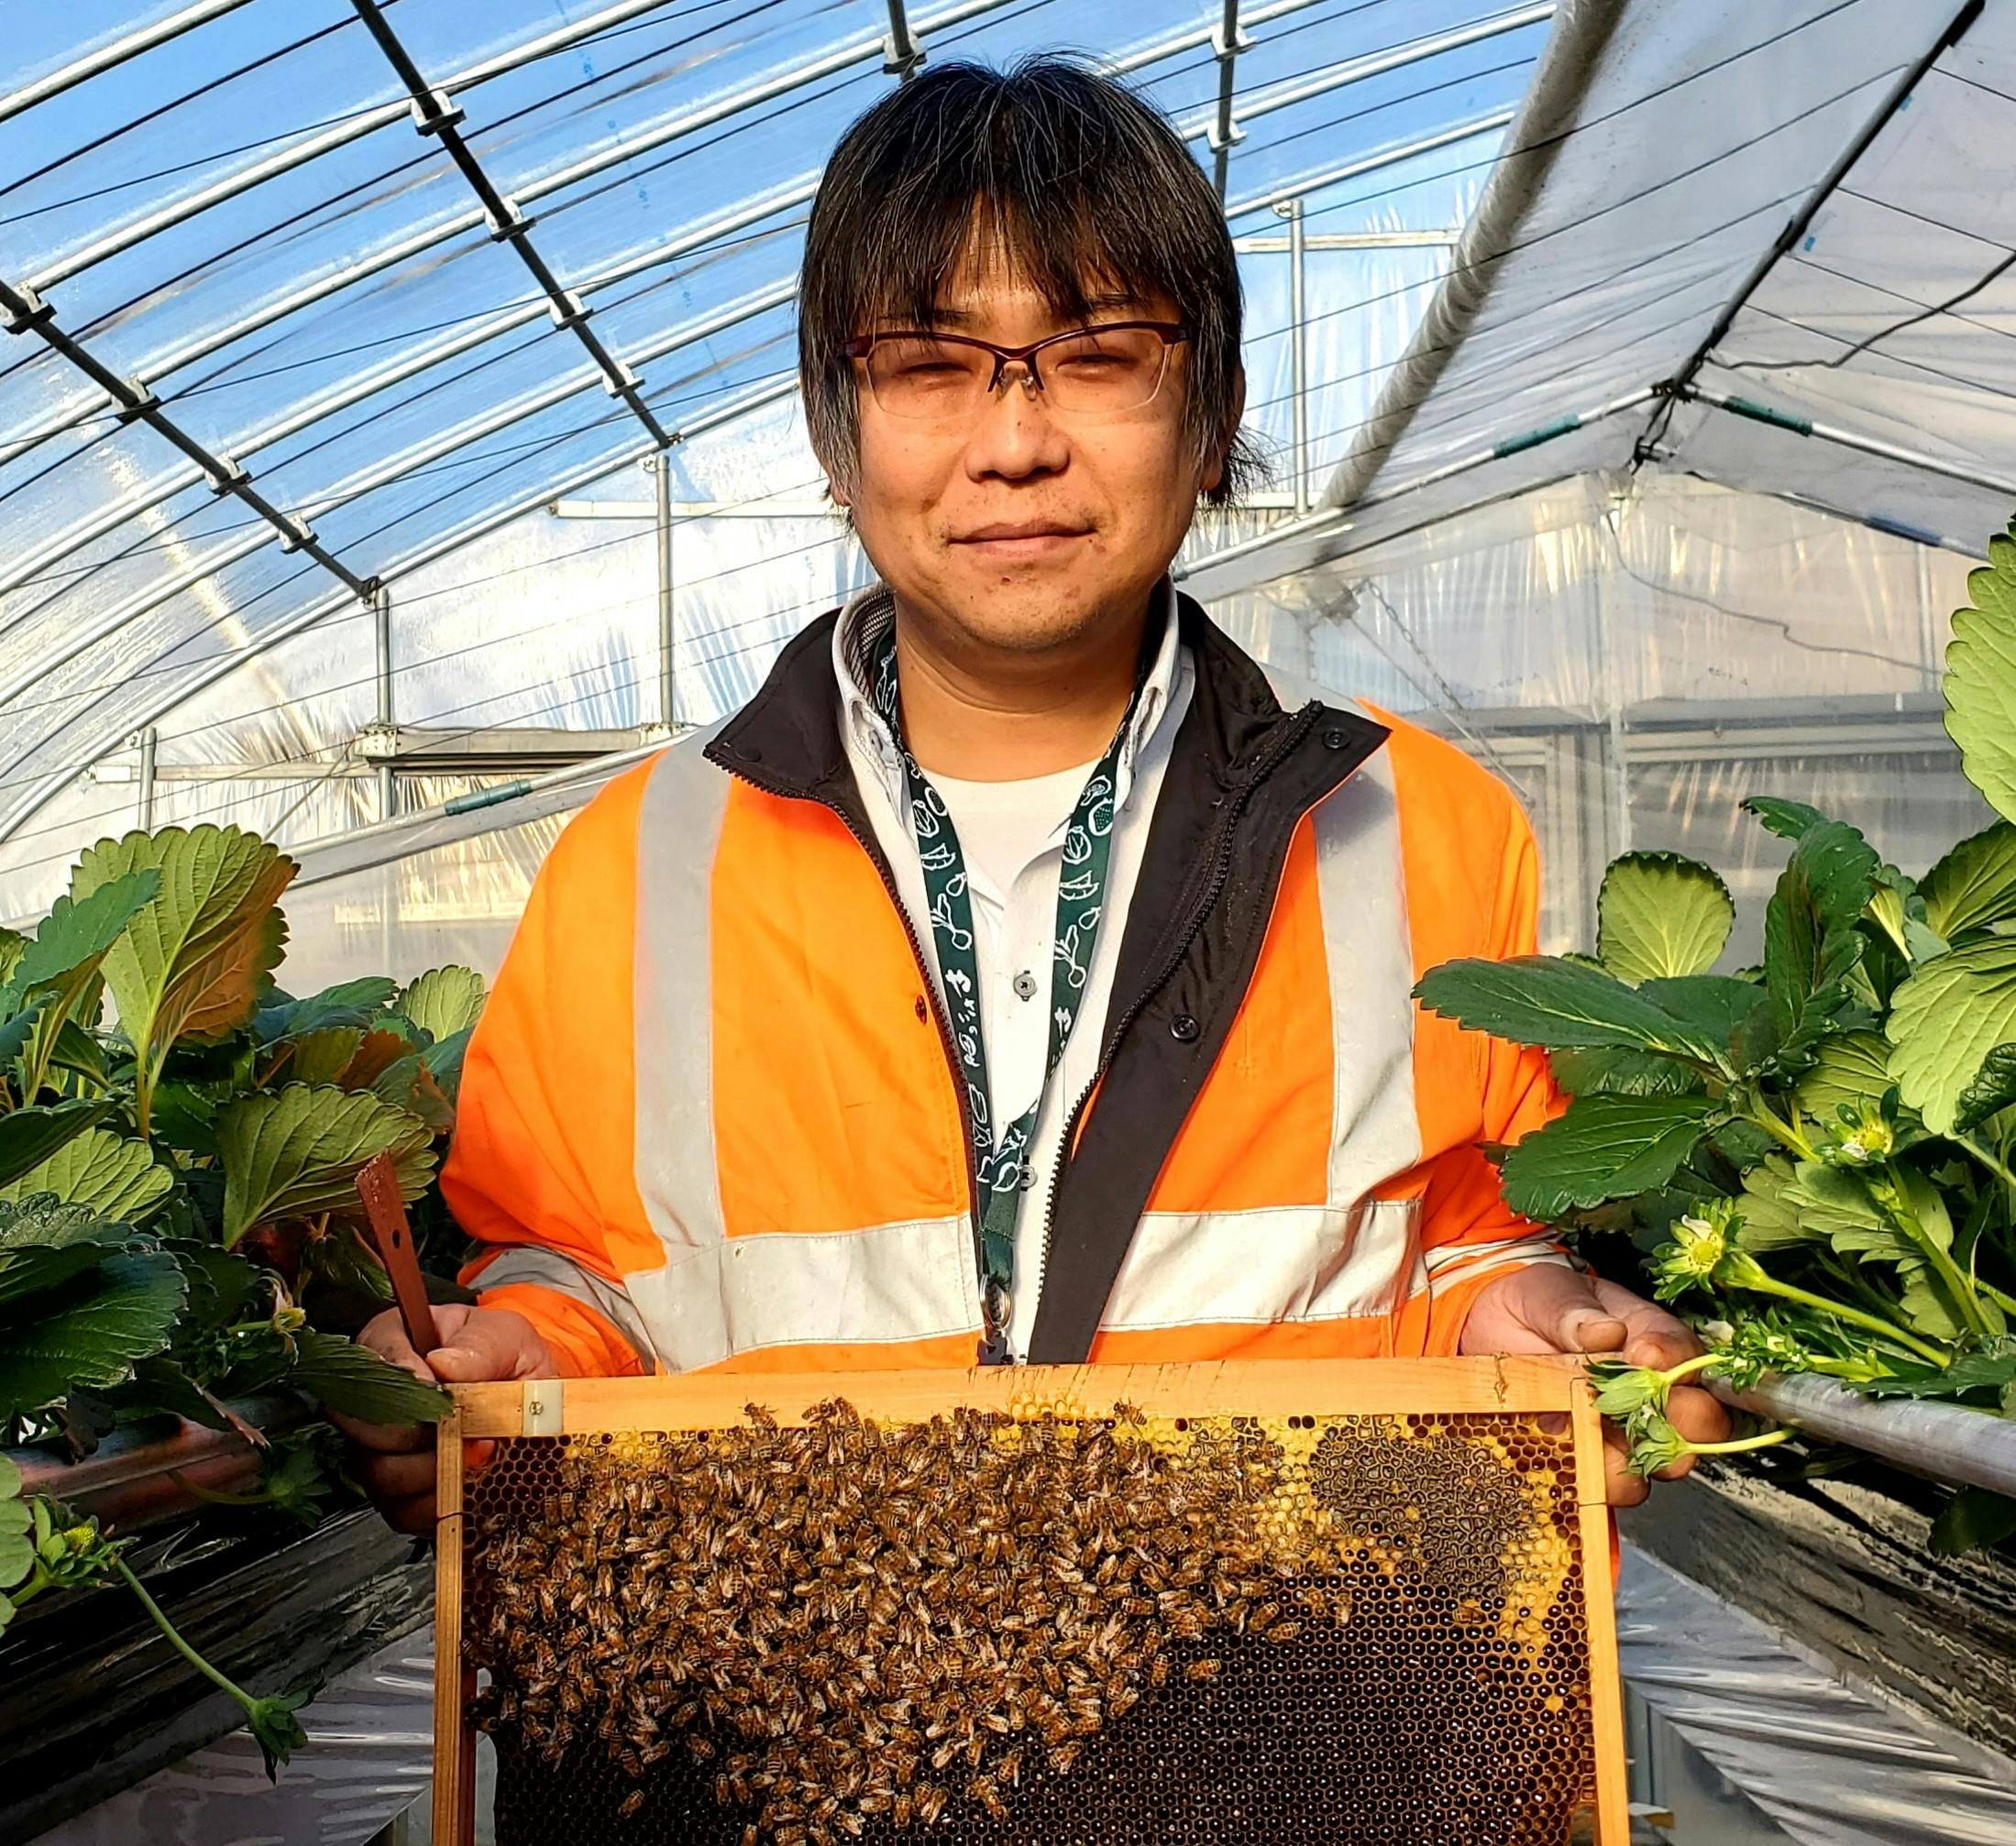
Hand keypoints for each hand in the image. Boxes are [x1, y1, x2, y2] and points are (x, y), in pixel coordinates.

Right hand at [333, 1303, 553, 1533]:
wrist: (530, 1400)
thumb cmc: (508, 1360)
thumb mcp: (506, 1336)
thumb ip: (480, 1346)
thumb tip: (444, 1364)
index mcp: (392, 1345)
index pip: (371, 1362)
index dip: (403, 1381)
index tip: (438, 1388)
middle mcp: (375, 1402)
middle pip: (363, 1426)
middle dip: (416, 1432)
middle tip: (457, 1427)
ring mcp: (382, 1452)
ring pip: (381, 1473)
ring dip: (433, 1470)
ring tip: (474, 1452)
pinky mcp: (400, 1494)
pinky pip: (404, 1511)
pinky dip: (440, 1502)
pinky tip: (469, 1482)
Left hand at [1458, 1265, 1731, 1506]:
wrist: (1492, 1329)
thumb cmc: (1536, 1304)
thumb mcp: (1549, 1292)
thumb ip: (1573, 1311)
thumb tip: (1605, 1330)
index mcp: (1652, 1341)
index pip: (1687, 1354)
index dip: (1673, 1359)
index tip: (1643, 1355)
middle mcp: (1650, 1394)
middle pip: (1699, 1421)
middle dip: (1677, 1422)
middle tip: (1634, 1408)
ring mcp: (1622, 1433)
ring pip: (1658, 1465)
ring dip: (1633, 1461)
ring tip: (1592, 1441)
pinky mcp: (1589, 1461)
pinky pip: (1606, 1486)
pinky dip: (1589, 1481)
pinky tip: (1563, 1460)